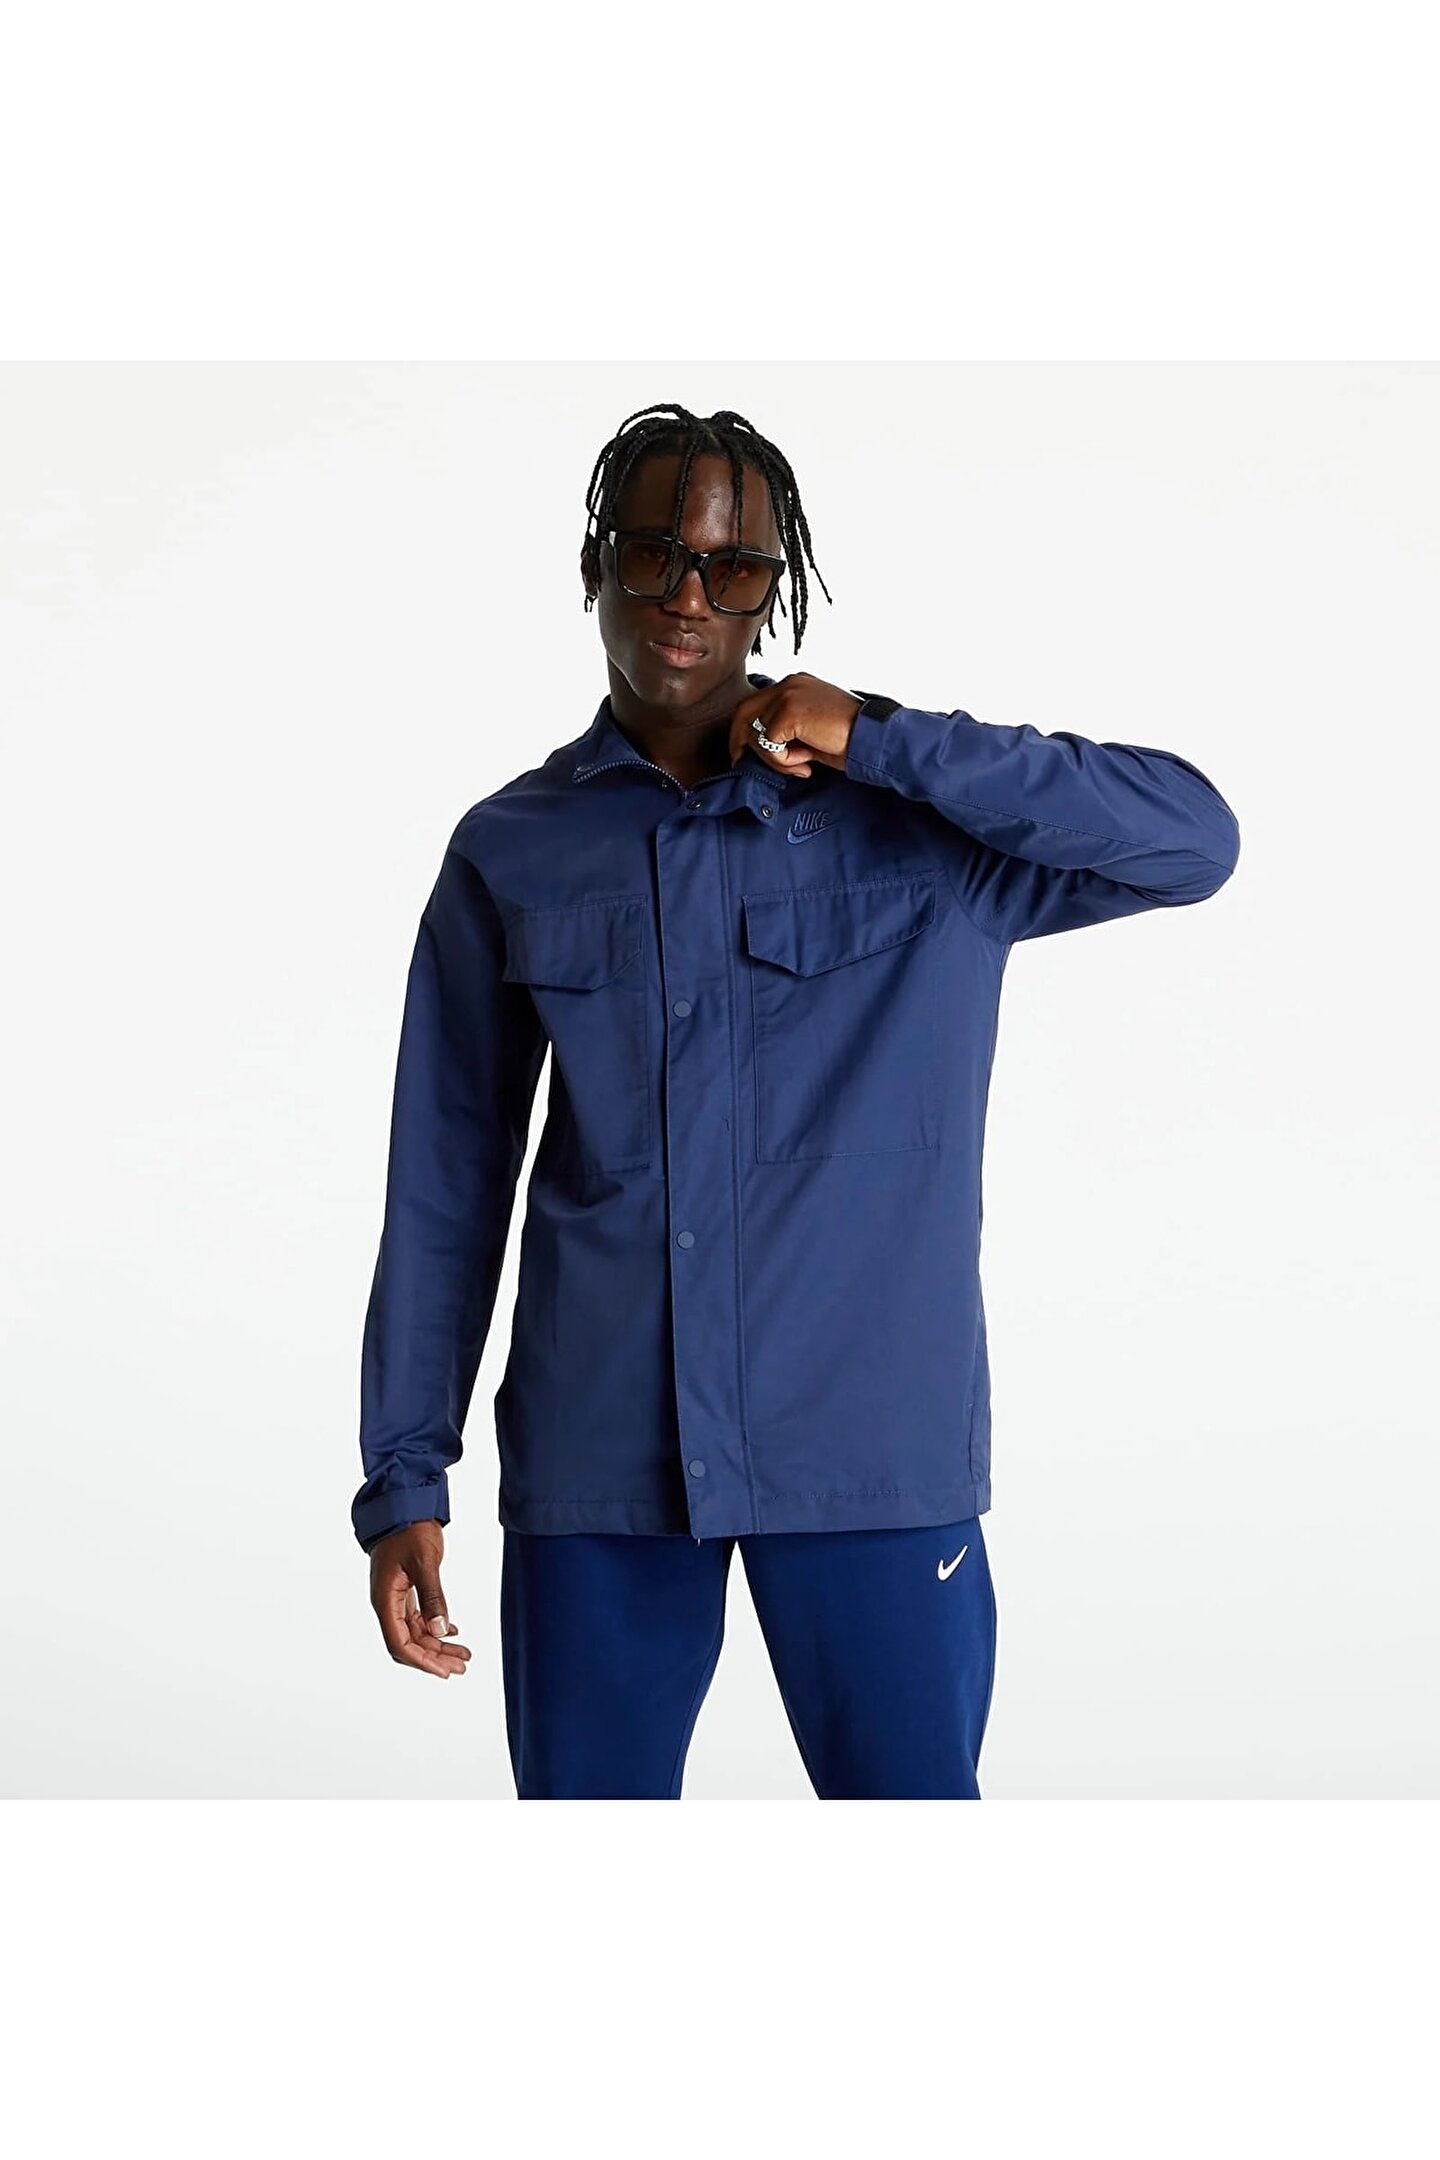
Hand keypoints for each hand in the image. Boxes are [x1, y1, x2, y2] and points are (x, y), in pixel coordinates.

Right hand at [369, 1519, 471, 1679]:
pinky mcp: (405, 1589)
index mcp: (385, 1599)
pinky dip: (435, 1627)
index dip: (421, 1661)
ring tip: (464, 1654)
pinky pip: (418, 1617)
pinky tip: (453, 1632)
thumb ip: (432, 1596)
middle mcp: (387, 1603)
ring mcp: (395, 1597)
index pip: (399, 1643)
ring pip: (415, 1632)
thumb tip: (439, 1630)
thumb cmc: (409, 1527)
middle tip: (461, 1667)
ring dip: (437, 1645)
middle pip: (408, 1643)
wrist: (402, 1503)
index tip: (443, 1671)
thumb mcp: (424, 1561)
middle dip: (434, 1658)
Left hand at [729, 671, 863, 779]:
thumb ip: (787, 730)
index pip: (756, 704)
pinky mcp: (788, 712)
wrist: (872, 737)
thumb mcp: (811, 730)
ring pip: (756, 733)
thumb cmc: (849, 738)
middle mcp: (789, 684)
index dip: (746, 730)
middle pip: (744, 711)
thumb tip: (761, 747)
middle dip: (739, 741)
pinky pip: (769, 745)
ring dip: (774, 759)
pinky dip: (784, 761)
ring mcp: (787, 696)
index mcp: (795, 685)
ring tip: (802, 765)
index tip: (744, 752)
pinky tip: (809, 760)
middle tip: (740, 763)